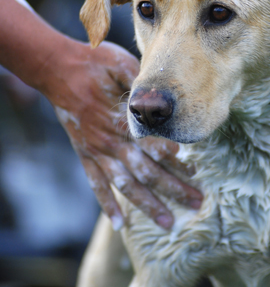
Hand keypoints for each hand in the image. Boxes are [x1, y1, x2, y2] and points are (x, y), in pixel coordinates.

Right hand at [40, 40, 202, 229]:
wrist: (56, 68)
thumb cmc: (94, 63)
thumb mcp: (121, 63)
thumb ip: (140, 85)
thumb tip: (164, 101)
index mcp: (121, 120)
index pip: (153, 148)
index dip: (175, 161)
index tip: (195, 173)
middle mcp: (110, 141)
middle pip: (145, 172)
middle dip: (172, 189)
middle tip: (196, 203)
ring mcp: (96, 150)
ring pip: (125, 185)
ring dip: (147, 205)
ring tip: (168, 223)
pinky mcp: (84, 153)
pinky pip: (96, 184)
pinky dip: (107, 204)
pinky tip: (120, 224)